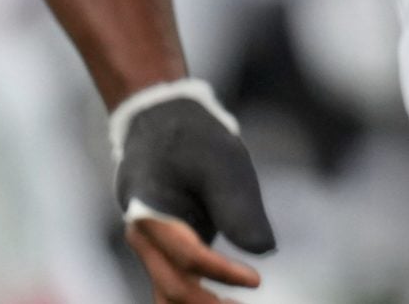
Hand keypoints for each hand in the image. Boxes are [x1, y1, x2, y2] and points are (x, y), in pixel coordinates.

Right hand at [110, 80, 274, 302]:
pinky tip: (224, 303)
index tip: (257, 282)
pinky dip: (196, 301)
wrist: (160, 122)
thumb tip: (264, 250)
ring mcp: (152, 245)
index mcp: (150, 214)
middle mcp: (144, 237)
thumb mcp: (221, 161)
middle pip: (172, 288)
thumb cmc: (193, 140)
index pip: (188, 258)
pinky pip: (175, 284)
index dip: (223, 273)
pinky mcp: (165, 248)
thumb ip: (237, 206)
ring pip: (169, 292)